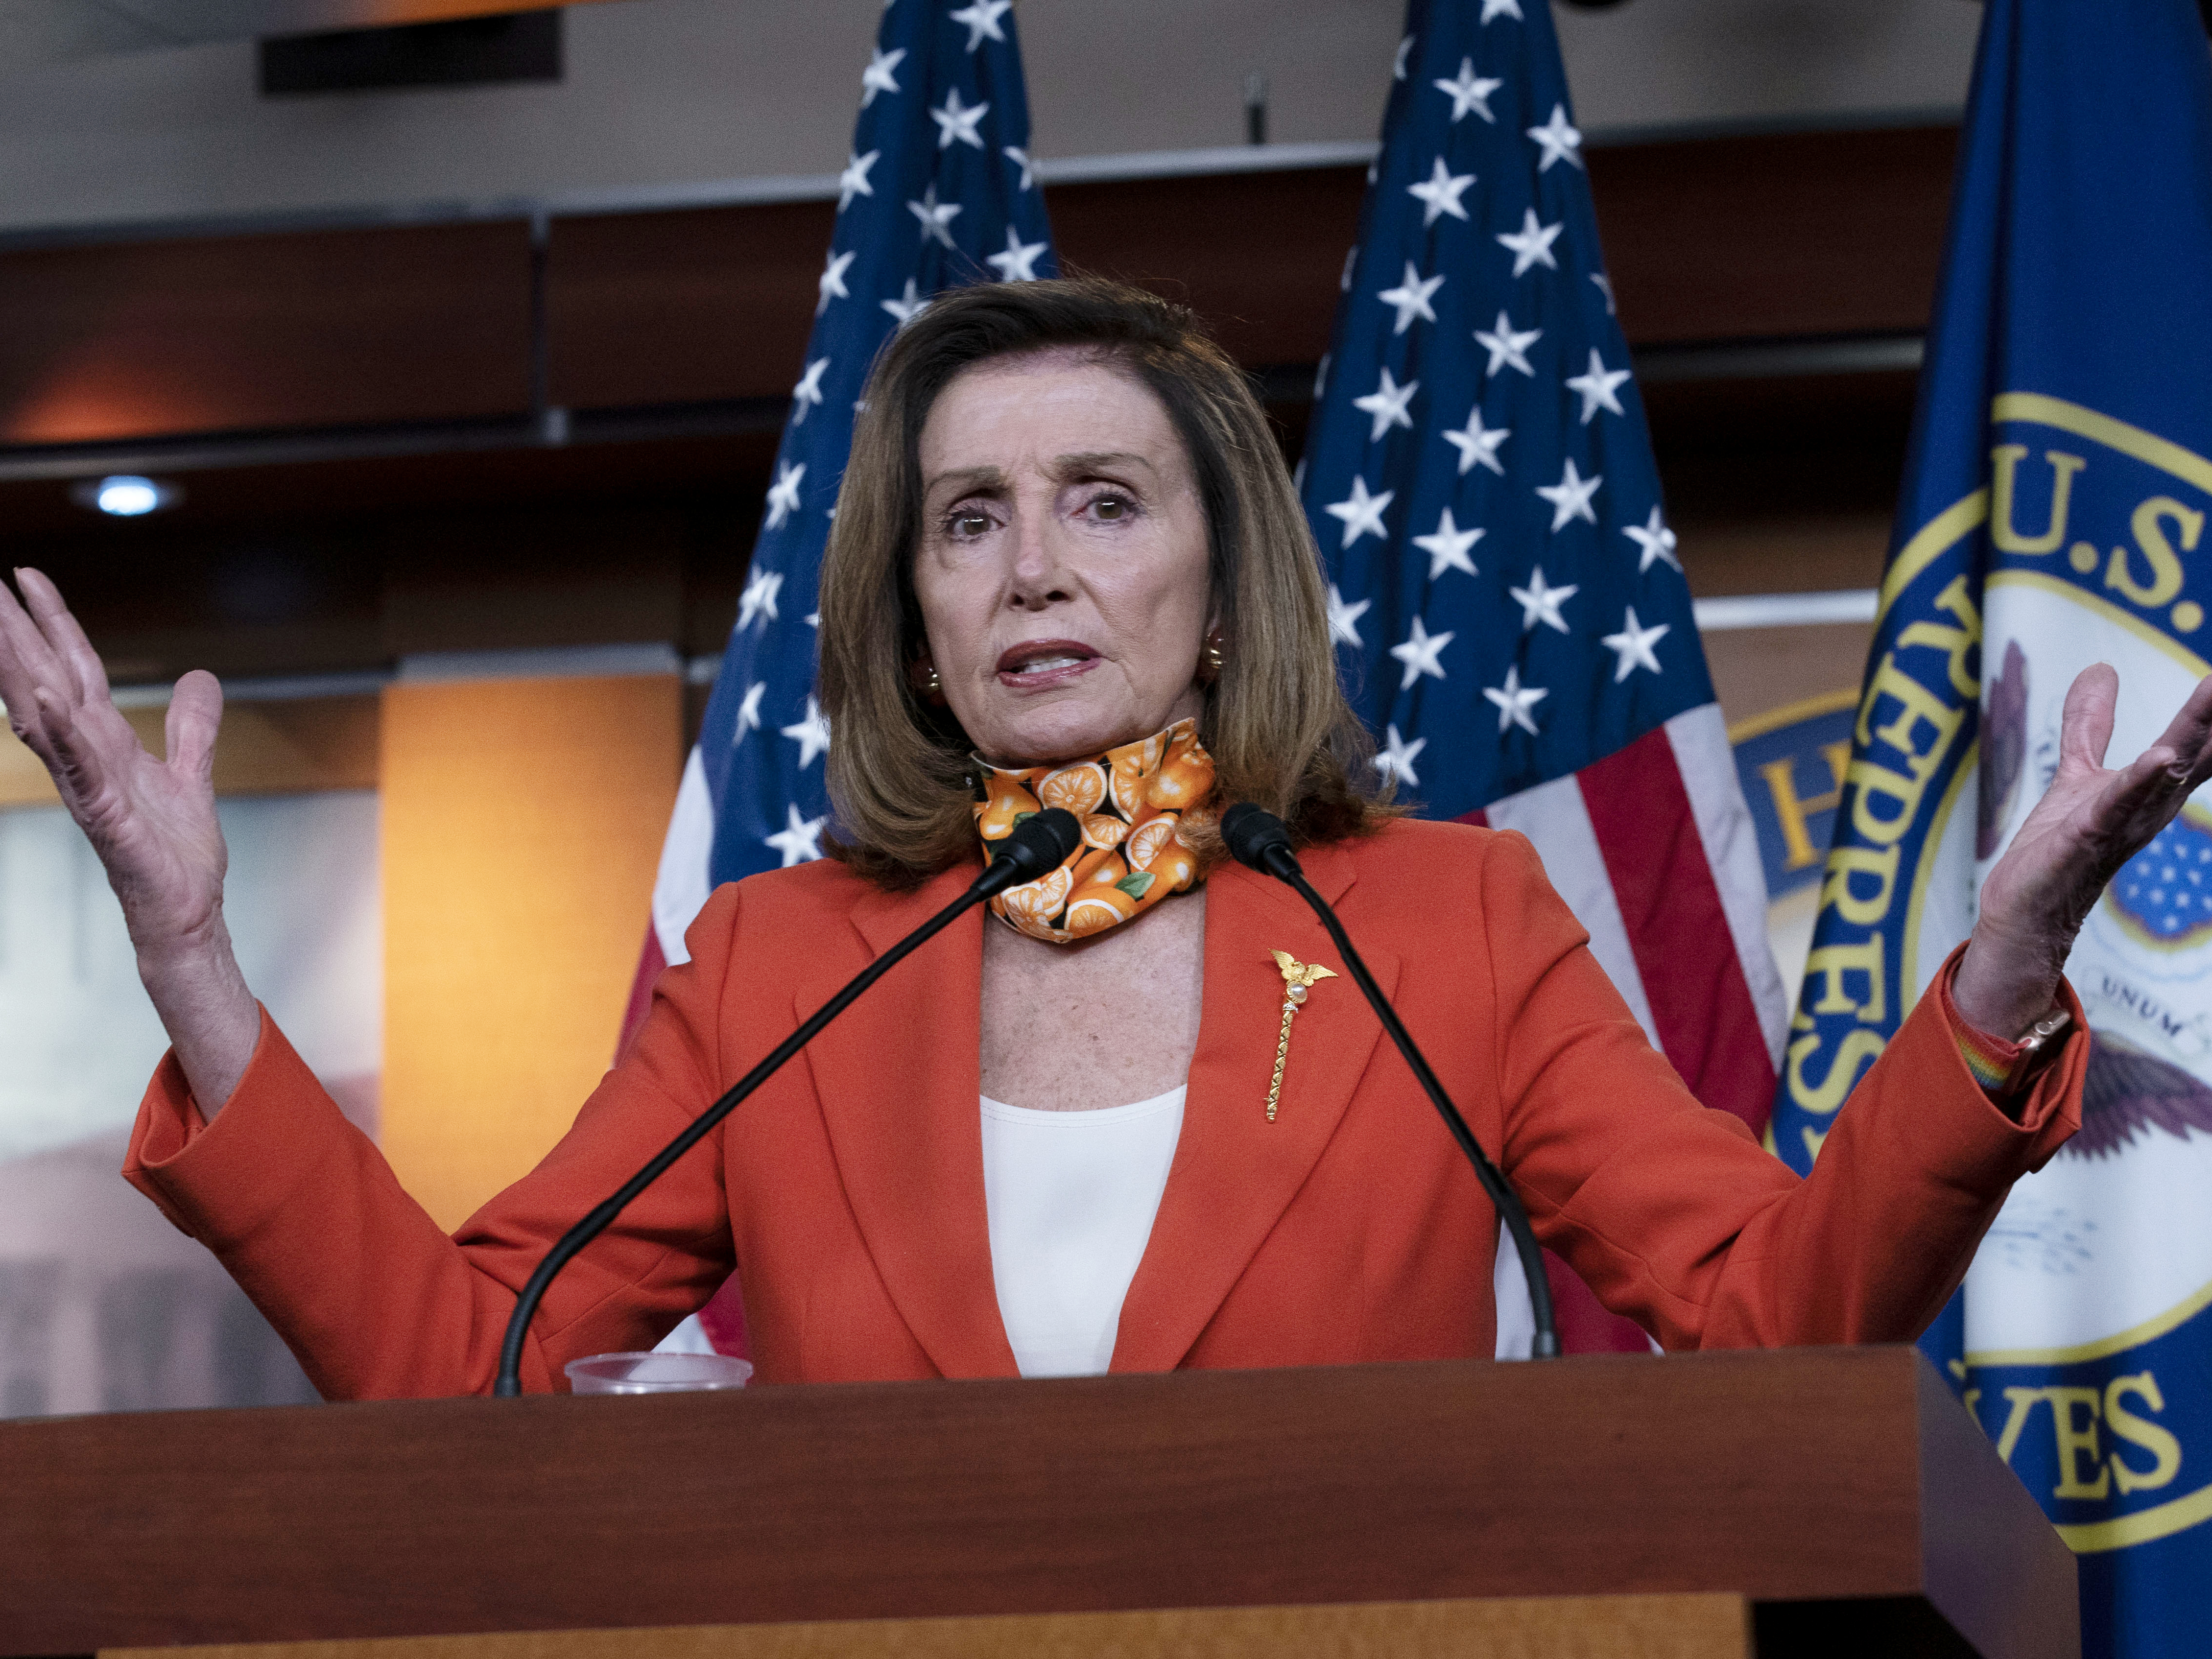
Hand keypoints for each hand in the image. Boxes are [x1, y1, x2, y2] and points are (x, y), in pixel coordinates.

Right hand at [0, 568, 257, 1108]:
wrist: (187, 911)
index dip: (53, 622)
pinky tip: (44, 702)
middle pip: (45, 680)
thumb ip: (193, 728)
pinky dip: (61, 735)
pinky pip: (77, 770)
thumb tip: (202, 678)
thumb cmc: (176, 853)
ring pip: (47, 716)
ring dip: (21, 670)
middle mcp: (89, 757)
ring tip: (1, 620)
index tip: (25, 576)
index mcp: (108, 742)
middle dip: (16, 631)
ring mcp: (91, 785)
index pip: (74, 668)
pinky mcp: (106, 816)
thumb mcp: (191, 774)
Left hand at [1955, 663, 2211, 1037]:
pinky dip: (2139, 780)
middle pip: (2197, 749)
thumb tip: (2101, 668)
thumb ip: (2090, 723)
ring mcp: (2122, 821)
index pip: (2201, 739)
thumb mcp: (2079, 771)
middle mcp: (2150, 805)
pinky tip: (2160, 756)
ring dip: (2193, 731)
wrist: (2027, 909)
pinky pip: (2117, 804)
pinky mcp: (2085, 837)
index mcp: (2154, 788)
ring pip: (2166, 770)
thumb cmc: (2059, 845)